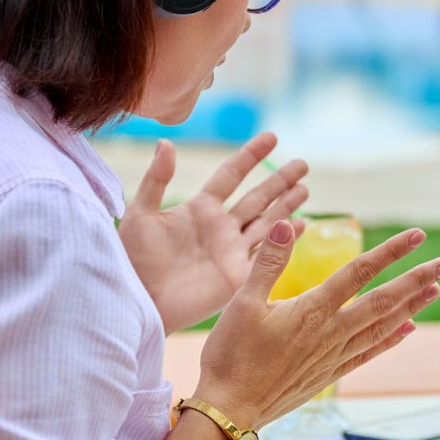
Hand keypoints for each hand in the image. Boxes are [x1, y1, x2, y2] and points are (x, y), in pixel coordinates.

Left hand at [118, 133, 307, 333]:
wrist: (139, 301)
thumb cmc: (133, 260)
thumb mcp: (140, 214)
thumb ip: (156, 179)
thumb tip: (166, 142)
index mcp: (199, 209)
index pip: (231, 175)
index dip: (251, 156)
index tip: (272, 137)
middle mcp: (220, 227)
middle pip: (257, 197)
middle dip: (280, 181)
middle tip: (303, 164)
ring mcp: (231, 251)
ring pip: (267, 222)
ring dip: (287, 205)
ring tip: (305, 188)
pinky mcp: (238, 276)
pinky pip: (268, 254)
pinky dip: (287, 239)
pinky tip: (301, 225)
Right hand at [192, 221, 439, 428]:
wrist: (230, 410)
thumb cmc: (230, 355)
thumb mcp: (241, 302)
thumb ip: (267, 262)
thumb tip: (286, 224)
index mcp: (312, 309)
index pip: (360, 271)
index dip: (391, 252)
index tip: (418, 236)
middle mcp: (331, 332)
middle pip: (384, 300)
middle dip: (417, 279)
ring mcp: (334, 355)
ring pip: (383, 326)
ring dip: (411, 307)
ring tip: (435, 290)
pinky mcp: (329, 374)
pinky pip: (369, 352)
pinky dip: (391, 339)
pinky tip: (407, 330)